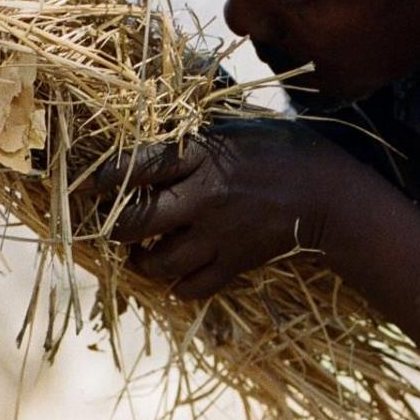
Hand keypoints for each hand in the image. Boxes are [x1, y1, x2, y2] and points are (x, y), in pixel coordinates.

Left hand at [99, 119, 358, 299]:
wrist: (329, 192)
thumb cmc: (282, 149)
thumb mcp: (235, 131)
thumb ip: (195, 141)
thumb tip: (153, 139)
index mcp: (201, 157)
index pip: (139, 166)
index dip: (107, 177)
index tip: (91, 185)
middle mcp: (203, 198)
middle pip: (137, 222)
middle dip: (116, 227)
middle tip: (114, 225)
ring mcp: (219, 235)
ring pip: (159, 262)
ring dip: (141, 262)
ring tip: (140, 254)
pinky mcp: (235, 263)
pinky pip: (193, 287)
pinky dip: (178, 286)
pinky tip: (175, 276)